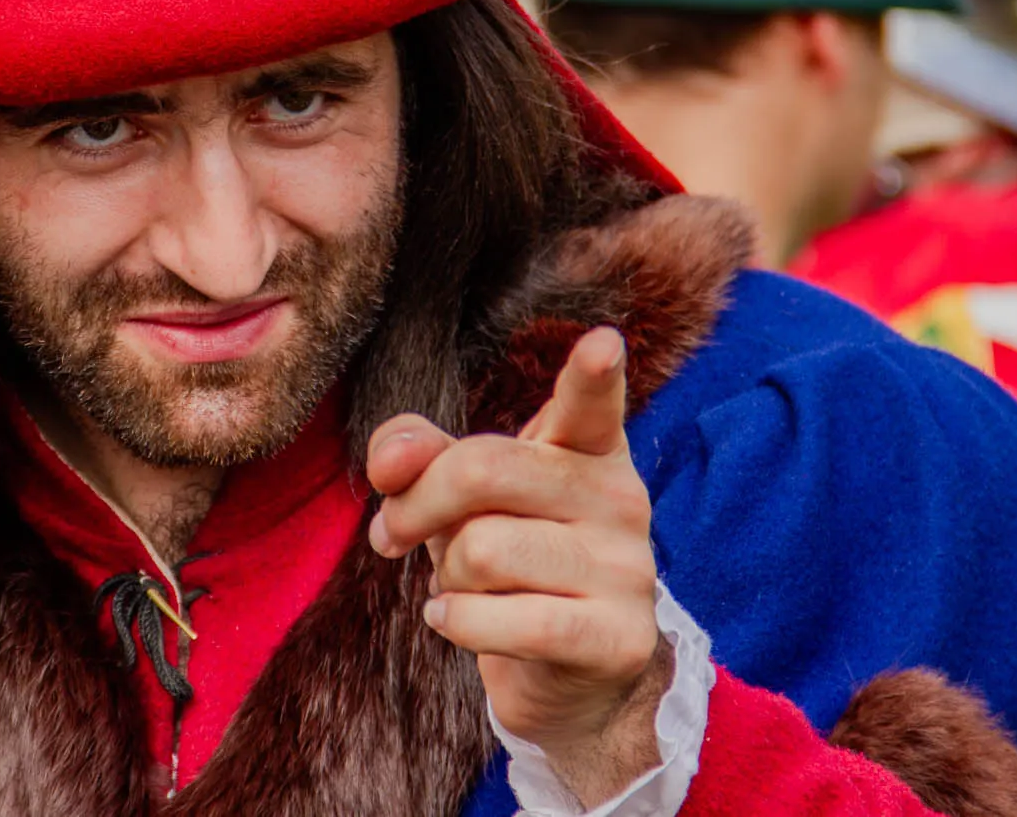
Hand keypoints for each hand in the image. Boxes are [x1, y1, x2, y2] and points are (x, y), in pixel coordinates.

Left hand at [366, 327, 665, 805]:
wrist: (571, 675)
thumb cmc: (511, 562)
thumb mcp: (463, 498)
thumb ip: (420, 455)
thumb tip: (390, 460)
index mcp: (588, 450)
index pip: (592, 406)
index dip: (593, 375)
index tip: (602, 342)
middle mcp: (618, 499)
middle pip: (483, 470)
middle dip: (415, 505)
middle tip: (391, 534)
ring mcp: (626, 570)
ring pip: (482, 550)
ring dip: (446, 575)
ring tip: (462, 587)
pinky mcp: (615, 638)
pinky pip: (505, 620)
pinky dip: (458, 621)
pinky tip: (455, 620)